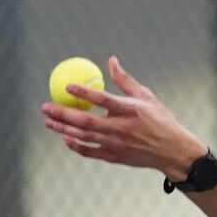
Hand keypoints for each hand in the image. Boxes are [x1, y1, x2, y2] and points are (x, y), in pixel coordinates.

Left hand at [41, 56, 208, 180]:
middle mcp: (121, 129)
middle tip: (46, 106)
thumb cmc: (159, 120)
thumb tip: (111, 60)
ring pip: (83, 136)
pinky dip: (75, 145)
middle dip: (62, 114)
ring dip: (63, 128)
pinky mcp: (114, 156)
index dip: (84, 92)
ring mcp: (116, 145)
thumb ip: (125, 80)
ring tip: (47, 120)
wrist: (171, 151)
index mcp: (130, 110)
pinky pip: (89, 151)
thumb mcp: (146, 96)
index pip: (103, 99)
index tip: (67, 86)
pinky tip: (65, 136)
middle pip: (86, 121)